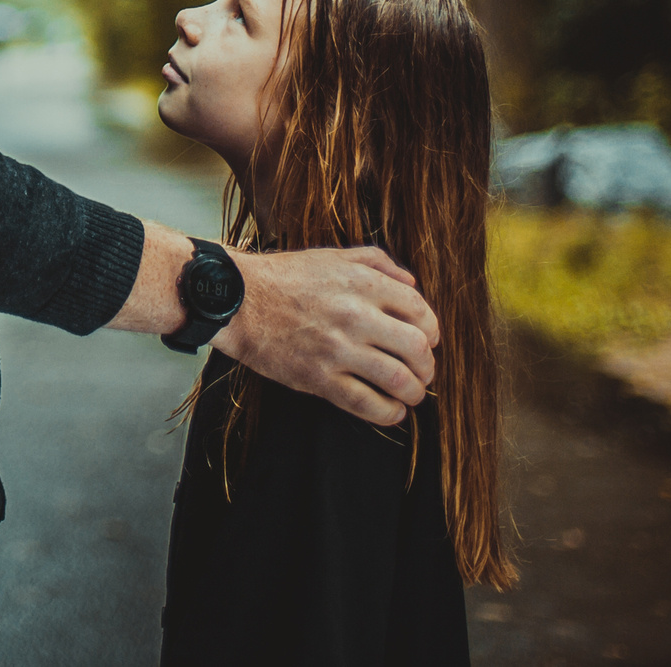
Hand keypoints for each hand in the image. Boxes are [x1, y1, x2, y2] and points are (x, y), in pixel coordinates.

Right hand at [212, 246, 437, 425]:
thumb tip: (412, 281)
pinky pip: (367, 403)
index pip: (419, 310)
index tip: (429, 341)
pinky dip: (388, 413)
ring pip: (398, 380)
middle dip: (427, 366)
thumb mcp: (332, 255)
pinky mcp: (319, 378)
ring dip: (414, 392)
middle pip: (416, 348)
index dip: (431, 329)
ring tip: (411, 395)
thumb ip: (376, 261)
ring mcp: (338, 349)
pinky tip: (392, 412)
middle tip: (423, 372)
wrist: (239, 300)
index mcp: (362, 283)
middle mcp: (356, 316)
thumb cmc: (284, 276)